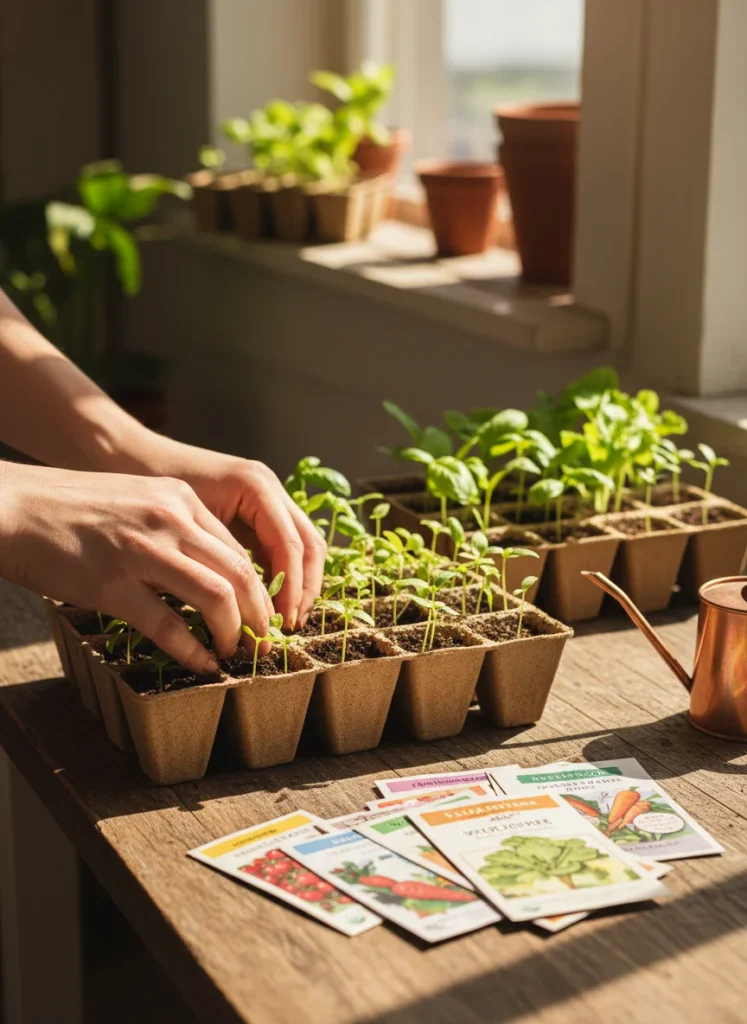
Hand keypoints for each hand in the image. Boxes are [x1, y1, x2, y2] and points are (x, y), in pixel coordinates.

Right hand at [0, 461, 278, 672]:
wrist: (13, 508)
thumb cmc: (70, 508)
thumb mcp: (136, 500)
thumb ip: (173, 525)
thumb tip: (206, 567)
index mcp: (179, 498)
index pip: (238, 546)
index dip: (258, 587)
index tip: (260, 612)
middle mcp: (169, 519)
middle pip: (241, 572)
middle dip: (258, 614)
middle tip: (260, 641)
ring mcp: (142, 551)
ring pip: (218, 596)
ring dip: (233, 633)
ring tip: (233, 653)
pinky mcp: (112, 584)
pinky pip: (168, 625)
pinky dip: (193, 650)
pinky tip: (200, 664)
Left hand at [127, 440, 326, 630]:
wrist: (125, 453)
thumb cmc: (145, 485)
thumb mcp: (180, 526)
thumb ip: (214, 563)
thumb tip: (235, 612)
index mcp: (255, 487)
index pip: (290, 546)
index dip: (290, 589)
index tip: (280, 625)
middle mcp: (268, 486)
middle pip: (309, 544)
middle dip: (304, 589)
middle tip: (289, 627)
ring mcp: (264, 493)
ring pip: (301, 543)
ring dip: (297, 583)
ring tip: (283, 620)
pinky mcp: (253, 505)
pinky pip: (279, 541)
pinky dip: (281, 571)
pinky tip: (266, 599)